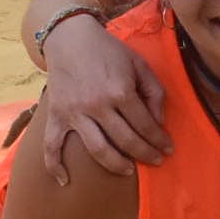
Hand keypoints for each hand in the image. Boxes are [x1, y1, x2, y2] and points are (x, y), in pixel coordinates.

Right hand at [38, 17, 168, 183]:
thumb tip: (158, 121)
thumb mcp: (139, 64)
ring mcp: (75, 113)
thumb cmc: (108, 50)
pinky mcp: (56, 116)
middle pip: (126, 141)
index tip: (167, 149)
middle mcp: (98, 105)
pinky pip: (52, 146)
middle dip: (146, 155)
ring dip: (117, 166)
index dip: (159, 140)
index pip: (146, 125)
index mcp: (120, 91)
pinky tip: (65, 181)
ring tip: (129, 170)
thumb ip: (154, 91)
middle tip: (156, 161)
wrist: (70, 37)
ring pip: (98, 150)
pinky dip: (55, 166)